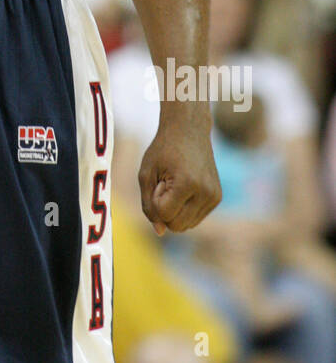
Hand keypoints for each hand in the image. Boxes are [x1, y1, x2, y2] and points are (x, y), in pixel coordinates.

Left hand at [138, 116, 221, 235]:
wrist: (189, 129)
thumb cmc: (163, 149)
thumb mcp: (146, 174)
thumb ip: (148, 205)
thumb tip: (160, 232)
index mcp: (188, 184)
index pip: (164, 215)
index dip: (155, 199)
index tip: (159, 179)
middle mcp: (206, 193)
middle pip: (176, 226)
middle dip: (165, 208)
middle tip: (166, 182)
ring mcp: (214, 197)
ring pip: (186, 226)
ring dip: (174, 210)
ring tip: (175, 184)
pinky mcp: (217, 198)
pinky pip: (194, 219)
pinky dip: (184, 209)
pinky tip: (184, 187)